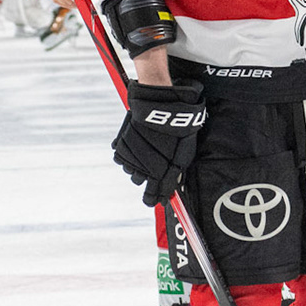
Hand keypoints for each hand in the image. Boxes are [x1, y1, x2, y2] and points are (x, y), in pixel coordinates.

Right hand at [113, 80, 205, 206]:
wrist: (161, 107)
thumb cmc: (178, 130)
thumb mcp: (184, 155)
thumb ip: (175, 174)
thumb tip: (172, 189)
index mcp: (159, 174)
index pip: (152, 196)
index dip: (154, 198)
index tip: (156, 198)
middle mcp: (142, 168)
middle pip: (139, 183)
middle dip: (146, 177)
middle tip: (154, 165)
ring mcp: (130, 157)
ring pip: (130, 171)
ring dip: (137, 165)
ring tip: (147, 151)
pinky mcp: (121, 146)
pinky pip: (122, 159)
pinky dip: (128, 155)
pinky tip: (137, 145)